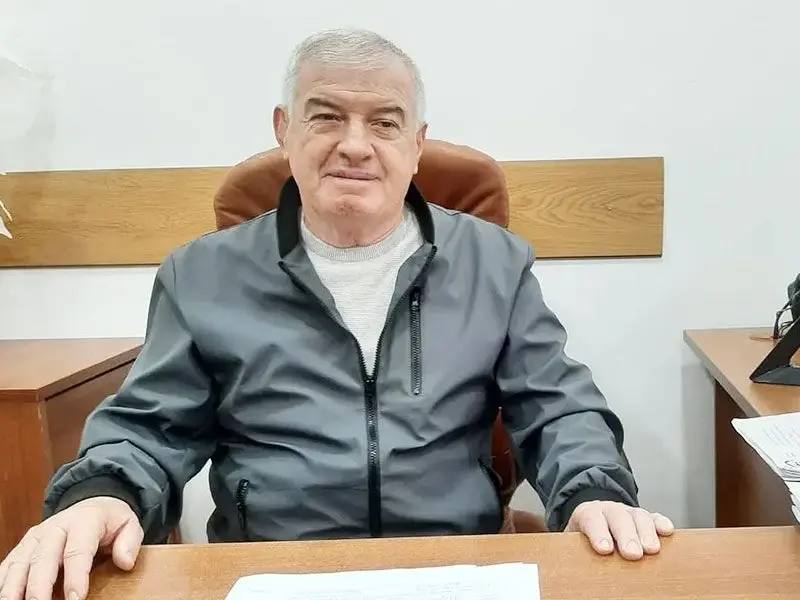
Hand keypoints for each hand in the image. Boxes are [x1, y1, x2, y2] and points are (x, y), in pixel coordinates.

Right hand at [0, 496, 142, 599]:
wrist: (91, 505)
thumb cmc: (110, 522)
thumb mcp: (129, 525)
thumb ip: (130, 542)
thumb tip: (125, 562)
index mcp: (84, 521)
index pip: (78, 549)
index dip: (76, 575)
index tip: (77, 598)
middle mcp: (55, 528)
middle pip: (43, 558)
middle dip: (40, 587)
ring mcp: (36, 538)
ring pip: (19, 564)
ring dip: (14, 588)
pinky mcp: (23, 548)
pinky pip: (8, 566)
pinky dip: (4, 584)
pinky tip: (6, 598)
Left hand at [565, 500, 673, 559]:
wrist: (592, 520)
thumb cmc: (583, 539)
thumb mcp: (573, 544)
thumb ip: (574, 553)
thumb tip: (570, 577)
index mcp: (588, 514)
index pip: (591, 519)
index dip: (598, 533)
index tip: (605, 549)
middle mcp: (609, 510)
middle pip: (618, 517)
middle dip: (626, 535)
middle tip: (632, 554)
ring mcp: (628, 512)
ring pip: (638, 516)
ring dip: (646, 532)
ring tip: (652, 550)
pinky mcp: (644, 518)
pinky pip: (654, 517)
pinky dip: (660, 523)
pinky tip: (667, 531)